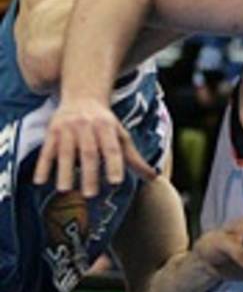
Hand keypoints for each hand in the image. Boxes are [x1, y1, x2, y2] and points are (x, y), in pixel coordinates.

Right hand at [33, 98, 155, 196]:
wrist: (83, 96)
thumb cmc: (106, 123)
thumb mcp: (121, 136)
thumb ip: (134, 159)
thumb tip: (153, 178)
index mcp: (108, 128)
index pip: (112, 148)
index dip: (114, 164)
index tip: (116, 182)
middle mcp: (87, 126)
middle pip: (89, 153)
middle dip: (89, 174)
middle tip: (91, 195)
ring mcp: (68, 128)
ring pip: (65, 152)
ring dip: (64, 171)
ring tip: (65, 190)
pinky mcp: (52, 131)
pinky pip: (46, 150)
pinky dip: (43, 166)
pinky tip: (41, 181)